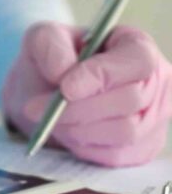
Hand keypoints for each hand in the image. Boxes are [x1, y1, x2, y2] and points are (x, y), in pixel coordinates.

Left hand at [2, 22, 171, 166]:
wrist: (44, 95)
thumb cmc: (50, 62)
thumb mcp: (41, 39)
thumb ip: (50, 45)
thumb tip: (62, 72)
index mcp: (136, 45)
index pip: (137, 61)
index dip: (103, 75)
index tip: (65, 88)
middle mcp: (156, 81)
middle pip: (130, 100)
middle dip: (78, 108)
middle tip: (37, 109)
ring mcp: (154, 117)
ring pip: (125, 131)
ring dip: (78, 128)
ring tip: (50, 120)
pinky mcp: (143, 147)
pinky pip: (118, 155)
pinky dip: (85, 147)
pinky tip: (67, 132)